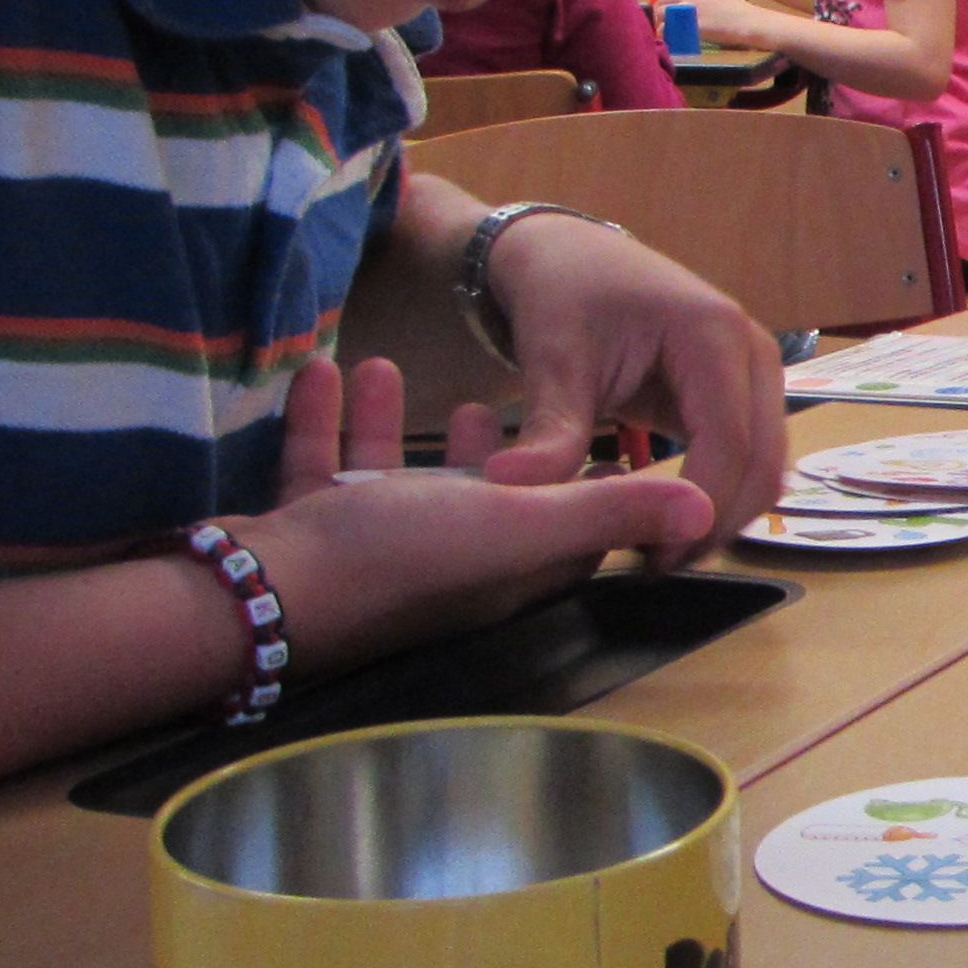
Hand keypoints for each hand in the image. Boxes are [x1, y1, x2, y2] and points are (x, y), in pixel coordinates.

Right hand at [229, 353, 719, 672]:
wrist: (265, 596)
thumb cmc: (400, 558)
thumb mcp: (517, 523)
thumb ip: (608, 511)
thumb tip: (703, 512)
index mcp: (510, 566)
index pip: (566, 527)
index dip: (588, 484)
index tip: (602, 437)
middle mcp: (448, 565)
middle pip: (475, 504)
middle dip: (480, 451)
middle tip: (483, 402)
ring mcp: (374, 551)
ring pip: (392, 484)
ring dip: (394, 431)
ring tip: (393, 371)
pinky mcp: (312, 534)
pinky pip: (324, 471)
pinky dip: (327, 423)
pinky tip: (324, 372)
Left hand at [478, 214, 790, 528]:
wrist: (569, 254)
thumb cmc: (562, 293)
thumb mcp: (551, 357)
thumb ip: (549, 429)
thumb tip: (513, 489)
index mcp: (713, 332)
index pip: (731, 441)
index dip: (698, 507)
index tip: (651, 554)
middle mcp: (753, 351)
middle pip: (764, 463)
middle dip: (715, 522)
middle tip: (654, 565)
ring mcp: (755, 373)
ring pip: (766, 469)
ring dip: (721, 516)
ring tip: (656, 549)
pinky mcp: (741, 394)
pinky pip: (749, 460)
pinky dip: (718, 497)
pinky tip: (664, 520)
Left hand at [665, 0, 784, 54]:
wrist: (747, 22)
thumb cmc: (739, 5)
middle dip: (658, 8)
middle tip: (659, 18)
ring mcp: (690, 9)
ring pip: (663, 12)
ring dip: (659, 21)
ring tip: (662, 29)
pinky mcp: (690, 24)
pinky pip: (669, 28)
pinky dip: (664, 33)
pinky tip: (667, 37)